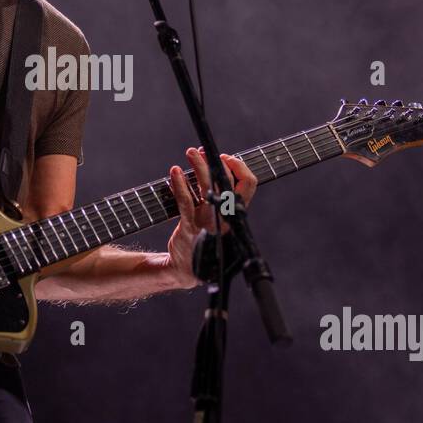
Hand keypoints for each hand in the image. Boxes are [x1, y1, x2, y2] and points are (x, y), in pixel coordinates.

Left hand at [166, 147, 257, 288]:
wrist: (187, 270)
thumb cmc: (205, 243)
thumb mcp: (221, 221)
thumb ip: (223, 200)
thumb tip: (219, 170)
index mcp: (236, 214)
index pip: (248, 184)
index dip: (238, 166)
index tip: (225, 158)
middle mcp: (225, 216)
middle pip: (228, 181)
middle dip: (217, 161)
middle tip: (203, 151)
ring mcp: (208, 221)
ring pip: (207, 186)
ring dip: (199, 165)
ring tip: (190, 152)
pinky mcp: (189, 226)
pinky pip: (185, 201)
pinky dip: (179, 184)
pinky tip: (174, 172)